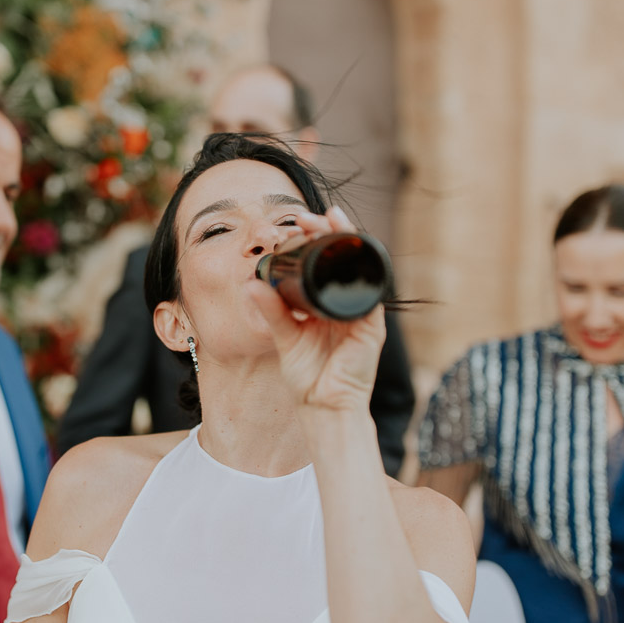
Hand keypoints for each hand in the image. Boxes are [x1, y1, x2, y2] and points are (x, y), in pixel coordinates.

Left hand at [245, 207, 385, 415]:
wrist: (323, 406)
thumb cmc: (307, 376)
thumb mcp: (284, 337)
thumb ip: (271, 311)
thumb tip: (251, 285)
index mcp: (325, 303)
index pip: (323, 263)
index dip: (315, 239)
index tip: (297, 222)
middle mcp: (345, 302)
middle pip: (343, 257)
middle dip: (332, 231)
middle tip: (310, 216)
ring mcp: (361, 312)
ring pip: (359, 265)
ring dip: (348, 239)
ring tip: (332, 219)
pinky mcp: (371, 325)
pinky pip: (370, 292)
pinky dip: (363, 269)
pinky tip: (351, 250)